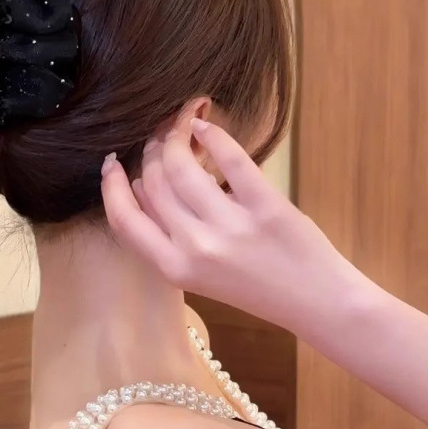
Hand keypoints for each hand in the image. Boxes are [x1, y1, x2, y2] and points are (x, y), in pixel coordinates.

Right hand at [101, 119, 359, 332]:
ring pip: (182, 165)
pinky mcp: (265, 206)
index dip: (111, 185)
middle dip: (150, 153)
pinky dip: (213, 134)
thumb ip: (168, 236)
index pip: (124, 219)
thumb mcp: (197, 275)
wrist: (316, 302)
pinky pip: (230, 158)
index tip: (111, 162)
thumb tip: (142, 184)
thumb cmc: (255, 288)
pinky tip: (206, 126)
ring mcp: (230, 227)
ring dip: (176, 137)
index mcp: (174, 268)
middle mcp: (196, 248)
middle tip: (159, 138)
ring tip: (180, 128)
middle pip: (153, 183)